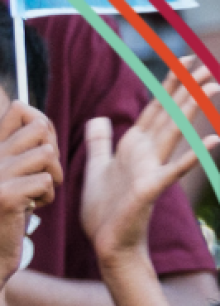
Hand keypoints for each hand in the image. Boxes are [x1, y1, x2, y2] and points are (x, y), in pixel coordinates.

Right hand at [0, 102, 62, 276]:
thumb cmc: (4, 217)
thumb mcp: (6, 178)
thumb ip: (19, 152)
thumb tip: (43, 123)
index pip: (18, 108)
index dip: (42, 121)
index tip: (44, 147)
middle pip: (39, 127)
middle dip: (54, 149)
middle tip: (46, 174)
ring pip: (46, 154)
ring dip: (53, 176)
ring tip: (40, 193)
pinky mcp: (7, 195)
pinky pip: (45, 181)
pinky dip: (48, 197)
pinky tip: (33, 208)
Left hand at [81, 65, 219, 258]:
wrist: (108, 244)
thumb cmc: (105, 210)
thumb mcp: (97, 167)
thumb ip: (99, 142)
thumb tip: (99, 118)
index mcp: (134, 146)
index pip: (154, 108)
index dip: (167, 84)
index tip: (181, 60)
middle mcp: (147, 154)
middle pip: (168, 114)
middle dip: (184, 88)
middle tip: (204, 62)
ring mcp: (152, 169)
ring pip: (174, 132)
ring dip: (192, 111)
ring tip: (212, 88)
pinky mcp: (151, 189)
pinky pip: (174, 169)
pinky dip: (191, 155)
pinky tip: (211, 141)